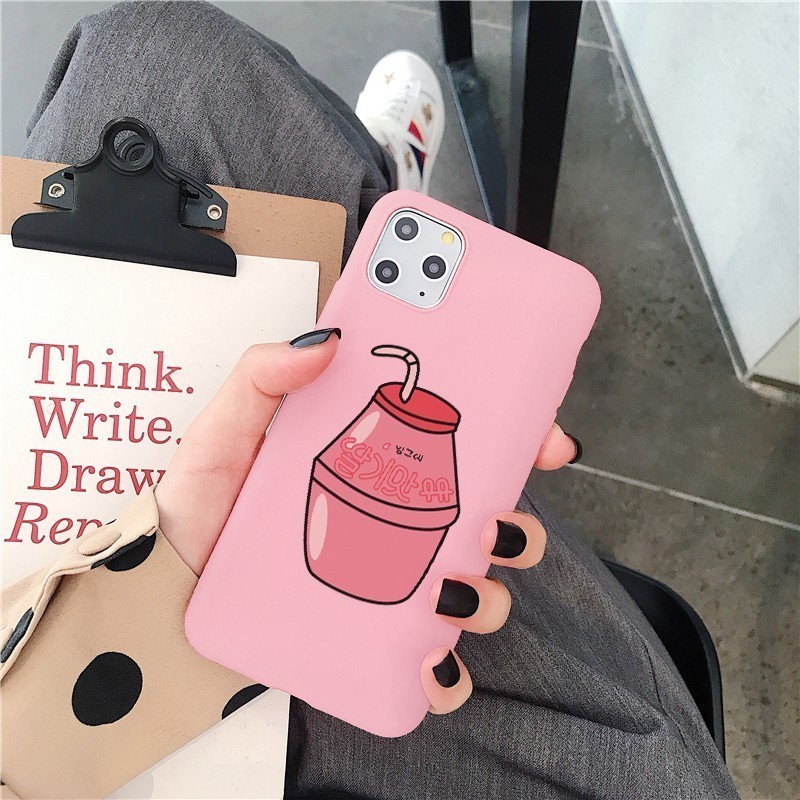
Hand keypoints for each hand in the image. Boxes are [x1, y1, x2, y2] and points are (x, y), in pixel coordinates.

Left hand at [157, 330, 579, 714]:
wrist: (163, 586)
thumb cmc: (200, 502)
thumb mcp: (227, 429)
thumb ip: (264, 377)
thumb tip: (328, 341)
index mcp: (380, 465)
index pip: (469, 447)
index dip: (522, 440)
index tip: (545, 439)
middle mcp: (397, 523)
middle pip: (491, 522)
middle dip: (517, 528)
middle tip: (489, 524)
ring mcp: (389, 582)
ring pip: (475, 590)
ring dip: (488, 595)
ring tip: (448, 589)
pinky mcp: (370, 639)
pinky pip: (429, 663)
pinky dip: (444, 671)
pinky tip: (425, 662)